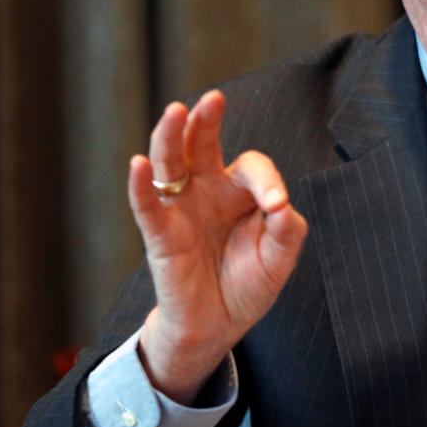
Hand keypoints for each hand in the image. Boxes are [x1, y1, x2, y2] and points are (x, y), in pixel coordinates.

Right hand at [127, 90, 307, 403]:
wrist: (218, 327)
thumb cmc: (248, 285)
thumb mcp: (280, 260)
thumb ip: (287, 232)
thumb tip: (283, 206)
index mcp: (240, 191)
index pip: (252, 167)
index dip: (267, 181)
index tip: (278, 206)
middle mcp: (207, 191)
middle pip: (202, 145)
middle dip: (206, 121)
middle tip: (213, 99)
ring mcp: (181, 209)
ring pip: (171, 163)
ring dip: (170, 136)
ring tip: (176, 111)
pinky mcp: (161, 235)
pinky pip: (147, 205)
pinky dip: (141, 184)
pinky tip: (138, 163)